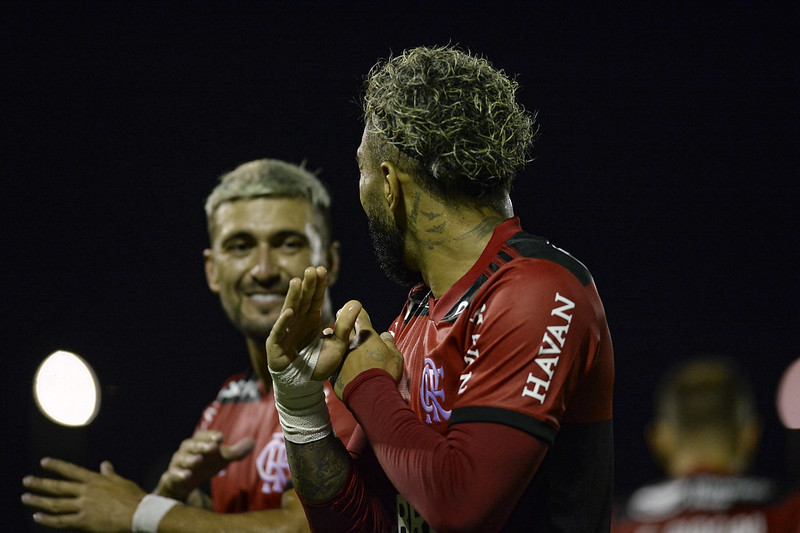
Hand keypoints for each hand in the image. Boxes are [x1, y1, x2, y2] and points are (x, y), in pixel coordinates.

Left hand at [21, 458, 144, 531]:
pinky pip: (61, 521)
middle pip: (58, 487)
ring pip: (56, 504)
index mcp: (95, 480)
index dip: (57, 466)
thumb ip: (110, 474)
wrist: (139, 514)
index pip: (71, 470)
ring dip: (39, 501)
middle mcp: (86, 492)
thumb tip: (105, 464)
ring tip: (26, 498)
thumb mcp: (121, 482)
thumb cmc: (133, 497)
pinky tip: (37, 517)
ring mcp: (83, 506)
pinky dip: (48, 520)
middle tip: (27, 481)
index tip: (44, 462)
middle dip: (41, 483)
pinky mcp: (84, 522)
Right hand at [154, 430, 254, 501]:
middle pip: (193, 446)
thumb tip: (253, 441)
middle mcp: (187, 451)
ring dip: (190, 459)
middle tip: (212, 447)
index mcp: (199, 443)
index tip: (220, 437)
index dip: (211, 436)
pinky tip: (186, 476)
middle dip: (202, 446)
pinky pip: (173, 475)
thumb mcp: (221, 459)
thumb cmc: (205, 465)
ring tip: (198, 460)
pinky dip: (179, 474)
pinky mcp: (172, 477)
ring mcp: (178, 464)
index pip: (204, 436)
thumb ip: (236, 452)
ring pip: (182, 459)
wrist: (183, 482)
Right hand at [267, 266, 360, 378]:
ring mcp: (286, 331)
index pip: (315, 298)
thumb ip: (345, 325)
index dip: (318, 285)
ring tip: (296, 281)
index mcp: (311, 319)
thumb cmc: (319, 364)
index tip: (322, 269)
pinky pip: (280, 332)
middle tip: (311, 268)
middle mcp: (297, 321)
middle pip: (303, 300)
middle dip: (306, 285)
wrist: (303, 385)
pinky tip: (289, 312)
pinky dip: (284, 323)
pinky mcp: (276, 345)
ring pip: (290, 310)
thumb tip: (357, 302)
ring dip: (292, 296)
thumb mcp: (337, 344)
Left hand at [331, 306, 403, 398]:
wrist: (370, 394)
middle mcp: (350, 342)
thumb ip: (390, 343)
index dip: (358, 312)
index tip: (357, 309)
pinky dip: (335, 360)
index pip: (360, 317)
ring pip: (335, 343)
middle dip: (343, 320)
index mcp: (366, 336)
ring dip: (335, 340)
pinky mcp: (334, 371)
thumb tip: (386, 335)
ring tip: (335, 338)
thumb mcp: (395, 356)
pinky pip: (334, 362)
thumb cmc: (385, 372)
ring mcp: (340, 356)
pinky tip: (335, 362)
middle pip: (344, 326)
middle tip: (342, 316)